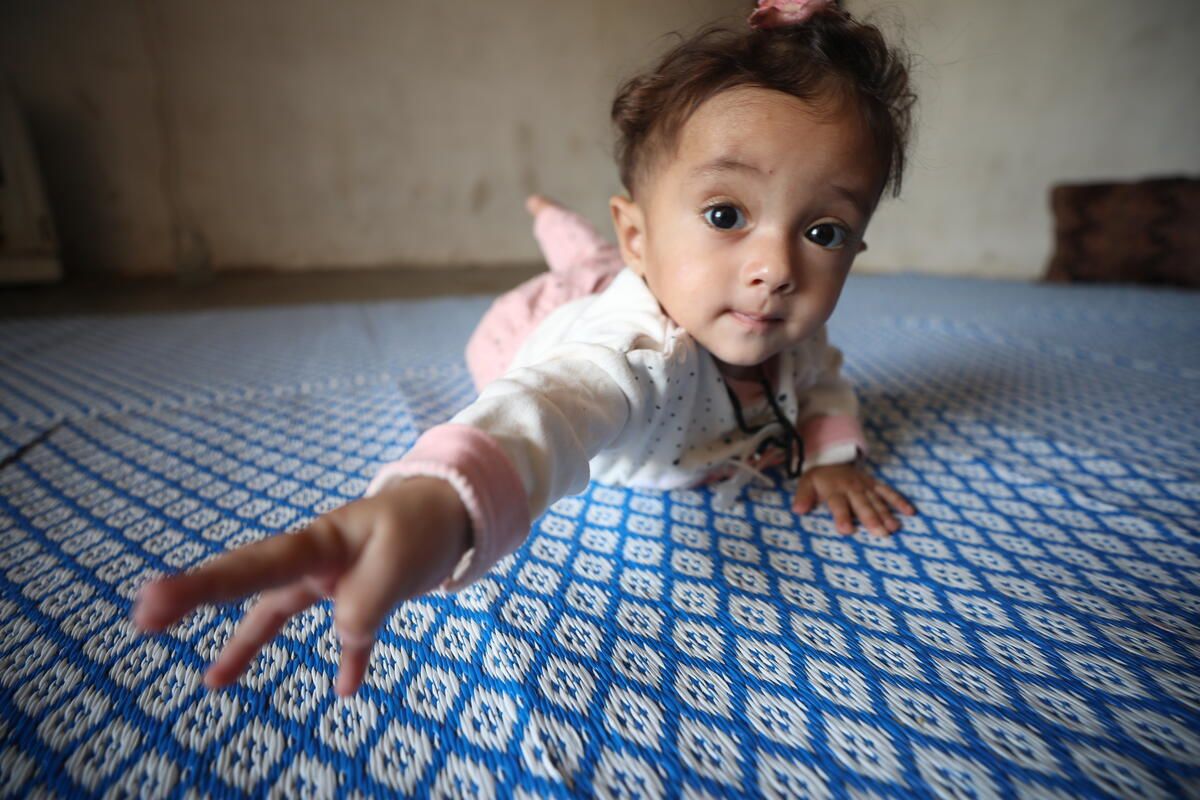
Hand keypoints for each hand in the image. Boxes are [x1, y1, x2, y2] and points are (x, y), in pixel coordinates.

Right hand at [132, 477, 469, 695]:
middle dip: (197, 597)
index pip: (254, 565)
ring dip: (247, 643)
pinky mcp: (360, 594)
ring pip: (279, 611)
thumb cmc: (422, 524)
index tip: (151, 600)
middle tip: (142, 617)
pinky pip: (344, 633)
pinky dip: (346, 659)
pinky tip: (346, 690)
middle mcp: (314, 559)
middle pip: (249, 581)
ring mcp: (332, 577)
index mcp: (318, 542)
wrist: (454, 509)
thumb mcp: (400, 560)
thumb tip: (345, 638)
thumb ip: (367, 600)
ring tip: (212, 682)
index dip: (203, 585)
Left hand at [792, 463, 915, 535]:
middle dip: (871, 519)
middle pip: (862, 504)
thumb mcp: (806, 483)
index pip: (838, 504)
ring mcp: (866, 485)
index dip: (842, 516)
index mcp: (834, 489)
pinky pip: (889, 492)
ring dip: (887, 513)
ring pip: (878, 500)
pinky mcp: (875, 484)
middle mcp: (852, 488)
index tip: (847, 530)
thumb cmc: (819, 478)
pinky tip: (910, 512)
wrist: (832, 457)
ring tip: (894, 528)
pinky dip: (900, 501)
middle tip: (880, 533)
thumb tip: (798, 510)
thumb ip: (803, 497)